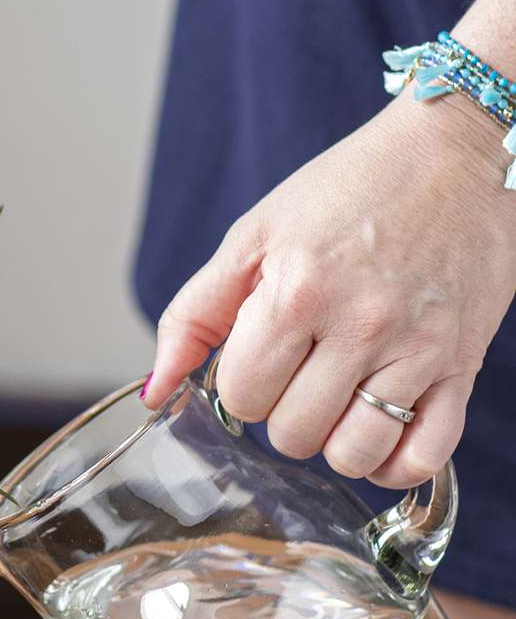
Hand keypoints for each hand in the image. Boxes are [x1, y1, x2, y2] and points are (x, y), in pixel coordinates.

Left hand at [141, 91, 515, 487]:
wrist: (455, 155)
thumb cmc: (347, 191)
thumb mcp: (253, 237)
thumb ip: (194, 316)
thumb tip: (154, 390)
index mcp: (298, 293)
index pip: (243, 395)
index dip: (241, 384)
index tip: (259, 356)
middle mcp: (362, 326)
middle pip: (294, 433)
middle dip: (282, 412)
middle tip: (298, 372)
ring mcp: (419, 349)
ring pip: (354, 454)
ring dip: (333, 442)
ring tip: (334, 402)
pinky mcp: (463, 363)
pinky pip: (425, 455)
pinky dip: (394, 463)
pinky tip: (377, 433)